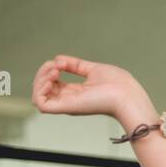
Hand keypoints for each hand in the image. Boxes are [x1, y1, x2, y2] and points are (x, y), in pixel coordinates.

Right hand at [32, 55, 154, 127]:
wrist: (127, 95)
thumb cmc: (118, 84)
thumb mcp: (93, 69)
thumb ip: (75, 65)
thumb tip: (58, 59)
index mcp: (75, 92)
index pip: (51, 83)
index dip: (49, 69)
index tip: (61, 62)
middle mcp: (69, 99)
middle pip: (42, 87)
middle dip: (43, 71)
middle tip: (57, 65)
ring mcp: (67, 104)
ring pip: (38, 95)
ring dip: (39, 78)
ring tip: (54, 71)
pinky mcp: (67, 107)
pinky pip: (40, 104)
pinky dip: (39, 90)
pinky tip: (51, 79)